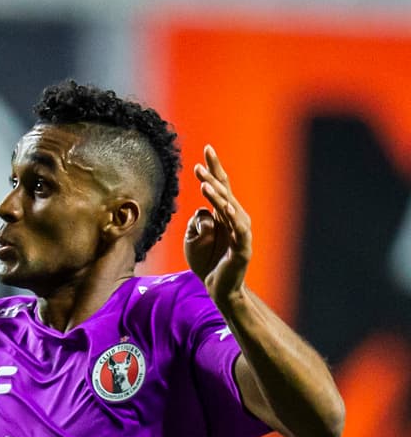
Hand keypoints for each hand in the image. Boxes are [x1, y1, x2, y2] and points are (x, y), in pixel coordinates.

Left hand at [184, 145, 251, 303]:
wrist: (219, 289)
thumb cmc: (207, 262)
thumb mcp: (193, 239)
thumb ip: (196, 222)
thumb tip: (201, 211)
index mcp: (225, 214)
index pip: (220, 186)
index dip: (214, 167)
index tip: (206, 148)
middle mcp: (236, 219)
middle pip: (225, 191)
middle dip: (213, 174)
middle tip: (202, 159)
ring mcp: (241, 232)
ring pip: (229, 208)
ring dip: (217, 194)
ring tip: (204, 182)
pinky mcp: (242, 247)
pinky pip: (238, 229)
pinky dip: (231, 216)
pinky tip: (223, 206)